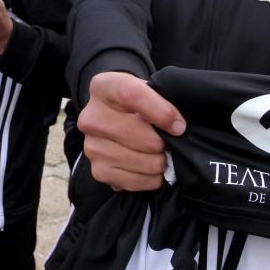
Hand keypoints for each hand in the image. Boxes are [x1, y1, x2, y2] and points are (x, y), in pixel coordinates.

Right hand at [77, 72, 185, 191]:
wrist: (114, 119)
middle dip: (163, 143)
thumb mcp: (147, 89)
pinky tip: (149, 166)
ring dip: (158, 161)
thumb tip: (177, 127)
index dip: (160, 112)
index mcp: (103, 87)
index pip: (131, 95)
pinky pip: (136, 181)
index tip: (178, 125)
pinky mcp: (98, 171)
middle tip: (166, 141)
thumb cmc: (136, 104)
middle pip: (140, 136)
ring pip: (142, 161)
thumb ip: (162, 100)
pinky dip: (150, 178)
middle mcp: (91, 118)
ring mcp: (91, 146)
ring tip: (157, 153)